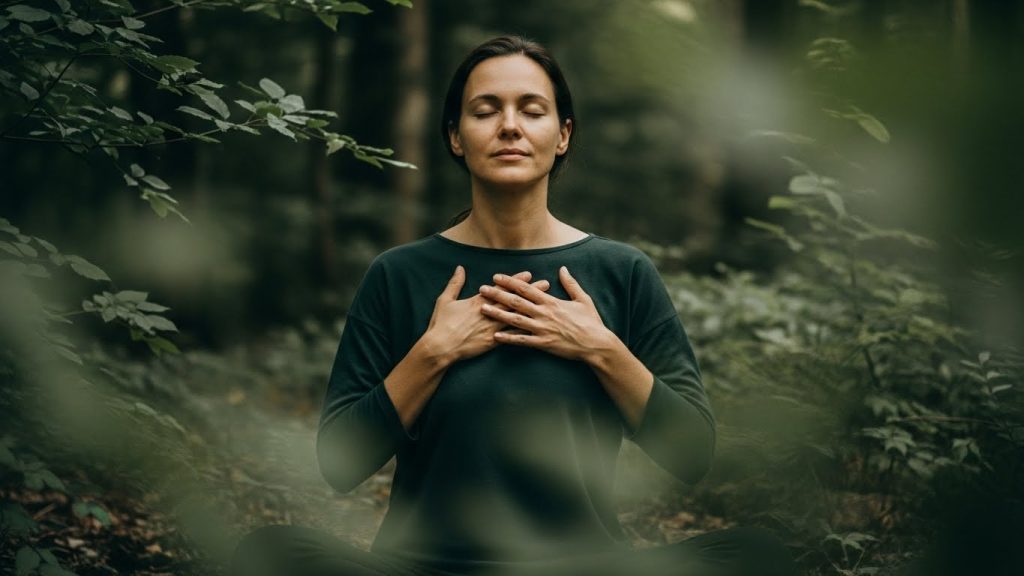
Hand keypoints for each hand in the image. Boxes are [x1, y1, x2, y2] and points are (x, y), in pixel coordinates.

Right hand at [425, 266, 550, 362]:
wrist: (440, 347)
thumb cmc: (441, 324)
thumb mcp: (445, 300)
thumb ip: (455, 284)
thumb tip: (460, 268)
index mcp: (478, 301)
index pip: (501, 288)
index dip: (516, 281)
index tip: (528, 274)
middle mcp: (488, 313)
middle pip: (514, 300)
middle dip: (530, 292)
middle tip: (545, 284)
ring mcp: (492, 328)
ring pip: (517, 316)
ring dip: (532, 309)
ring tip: (546, 304)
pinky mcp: (492, 342)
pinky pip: (512, 336)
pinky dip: (524, 331)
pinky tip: (537, 329)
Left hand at [478, 266, 612, 360]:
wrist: (596, 344)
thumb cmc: (591, 322)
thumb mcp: (583, 299)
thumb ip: (571, 283)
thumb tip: (563, 269)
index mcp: (552, 301)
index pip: (527, 288)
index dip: (510, 282)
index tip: (497, 277)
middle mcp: (544, 313)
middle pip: (516, 302)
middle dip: (497, 294)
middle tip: (482, 289)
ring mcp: (543, 329)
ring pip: (515, 319)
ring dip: (498, 314)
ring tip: (483, 309)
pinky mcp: (544, 343)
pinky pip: (523, 340)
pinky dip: (509, 338)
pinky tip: (496, 336)